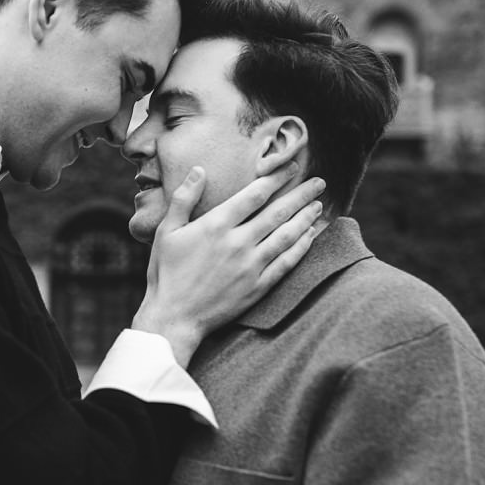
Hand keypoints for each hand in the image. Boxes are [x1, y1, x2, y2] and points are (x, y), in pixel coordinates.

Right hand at [134, 164, 327, 365]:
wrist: (174, 316)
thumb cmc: (165, 273)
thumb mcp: (165, 232)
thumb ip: (183, 199)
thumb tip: (199, 170)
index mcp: (215, 225)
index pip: (255, 194)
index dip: (276, 178)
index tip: (291, 168)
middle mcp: (238, 242)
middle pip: (278, 212)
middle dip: (301, 194)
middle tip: (319, 182)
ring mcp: (251, 265)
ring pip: (288, 235)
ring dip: (306, 218)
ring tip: (319, 205)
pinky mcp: (258, 286)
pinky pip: (287, 262)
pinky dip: (302, 246)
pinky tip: (311, 236)